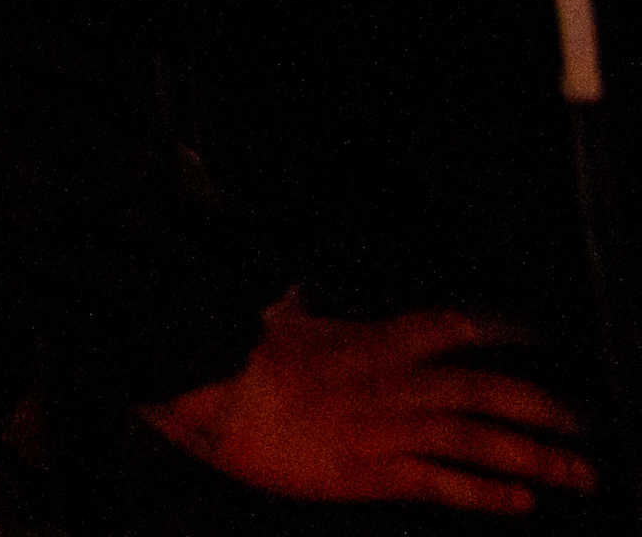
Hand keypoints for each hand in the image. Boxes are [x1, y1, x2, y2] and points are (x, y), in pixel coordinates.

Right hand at [145, 298, 592, 512]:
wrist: (201, 390)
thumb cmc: (228, 351)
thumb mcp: (270, 315)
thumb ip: (298, 305)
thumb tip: (299, 286)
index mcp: (369, 339)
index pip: (454, 327)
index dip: (503, 328)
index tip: (537, 333)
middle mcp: (390, 383)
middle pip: (486, 389)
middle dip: (544, 407)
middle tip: (587, 424)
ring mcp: (383, 429)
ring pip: (477, 439)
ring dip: (535, 456)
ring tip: (579, 472)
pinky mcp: (366, 472)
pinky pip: (440, 482)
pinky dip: (485, 493)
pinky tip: (522, 502)